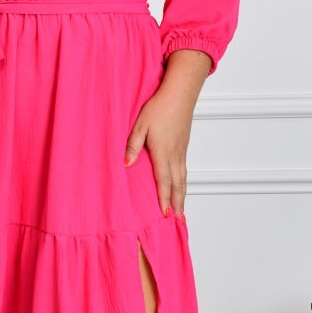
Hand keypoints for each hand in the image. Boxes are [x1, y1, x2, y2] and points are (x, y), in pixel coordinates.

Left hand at [123, 50, 210, 216]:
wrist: (179, 93)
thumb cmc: (158, 107)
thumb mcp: (140, 126)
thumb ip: (132, 146)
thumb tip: (126, 165)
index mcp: (162, 152)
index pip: (163, 181)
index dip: (164, 199)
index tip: (165, 214)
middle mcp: (175, 154)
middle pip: (178, 184)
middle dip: (177, 202)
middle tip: (177, 219)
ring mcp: (182, 150)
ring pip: (183, 178)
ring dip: (182, 194)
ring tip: (181, 208)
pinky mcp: (184, 145)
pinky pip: (185, 168)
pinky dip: (184, 182)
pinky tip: (181, 185)